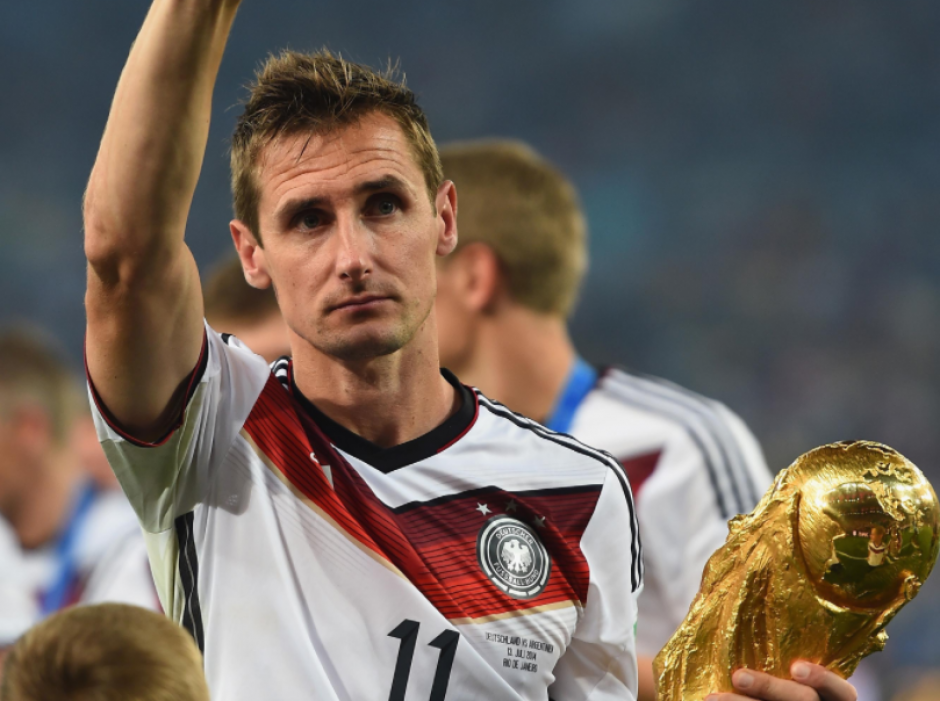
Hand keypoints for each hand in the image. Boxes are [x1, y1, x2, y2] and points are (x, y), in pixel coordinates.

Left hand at [706, 661, 856, 700]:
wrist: (767, 699)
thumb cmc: (782, 684)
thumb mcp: (793, 676)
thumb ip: (780, 660)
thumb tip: (744, 618)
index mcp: (832, 699)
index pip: (843, 693)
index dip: (824, 679)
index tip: (796, 668)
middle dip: (769, 688)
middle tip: (738, 676)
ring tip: (712, 698)